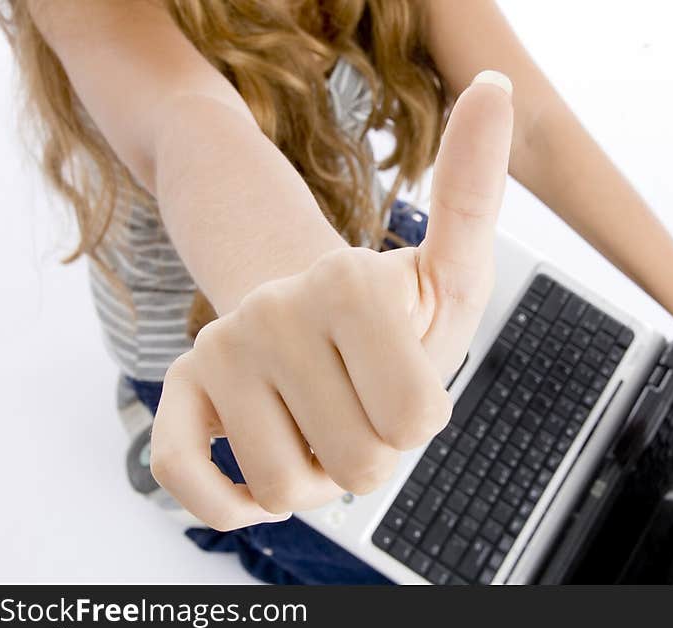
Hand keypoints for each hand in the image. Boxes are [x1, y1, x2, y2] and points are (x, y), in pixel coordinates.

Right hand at [149, 72, 513, 530]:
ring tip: (317, 420)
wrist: (312, 324)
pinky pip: (187, 481)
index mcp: (350, 282)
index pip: (416, 424)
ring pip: (286, 488)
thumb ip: (472, 191)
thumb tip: (494, 82)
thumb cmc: (395, 314)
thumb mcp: (452, 266)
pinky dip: (227, 500)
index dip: (418, 419)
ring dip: (315, 475)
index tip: (405, 380)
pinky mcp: (178, 392)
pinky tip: (256, 478)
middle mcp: (274, 308)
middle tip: (359, 403)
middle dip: (371, 451)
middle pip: (357, 466)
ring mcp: (220, 350)